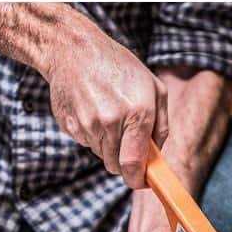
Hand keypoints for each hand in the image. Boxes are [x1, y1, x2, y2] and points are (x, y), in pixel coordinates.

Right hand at [44, 17, 168, 187]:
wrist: (73, 49)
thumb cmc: (120, 67)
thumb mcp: (155, 89)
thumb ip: (161, 126)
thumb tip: (158, 156)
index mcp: (137, 114)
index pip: (134, 165)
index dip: (138, 180)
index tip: (142, 182)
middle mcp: (110, 122)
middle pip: (116, 166)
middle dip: (124, 161)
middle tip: (126, 140)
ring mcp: (86, 124)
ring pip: (101, 155)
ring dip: (108, 146)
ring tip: (109, 115)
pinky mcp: (69, 124)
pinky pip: (86, 142)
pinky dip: (92, 135)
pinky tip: (93, 110)